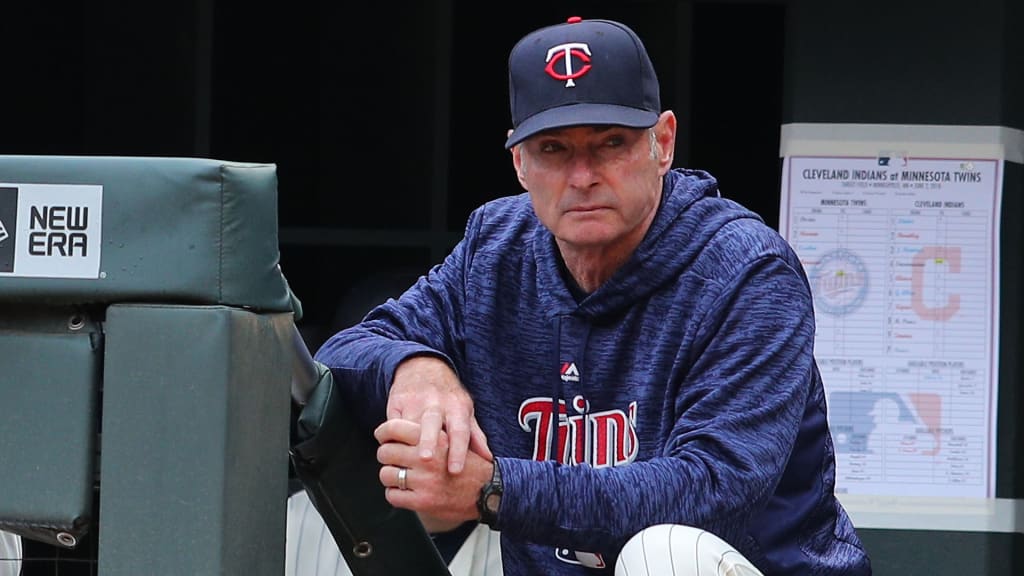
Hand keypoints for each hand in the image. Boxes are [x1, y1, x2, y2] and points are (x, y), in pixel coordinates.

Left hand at [375, 418, 493, 525]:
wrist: (490, 490)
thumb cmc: (472, 464)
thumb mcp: (456, 437)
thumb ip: (433, 430)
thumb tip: (403, 425)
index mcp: (437, 438)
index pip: (395, 428)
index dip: (384, 431)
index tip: (382, 435)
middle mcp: (429, 458)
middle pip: (386, 451)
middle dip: (385, 454)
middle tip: (389, 456)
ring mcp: (424, 481)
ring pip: (386, 474)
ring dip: (389, 475)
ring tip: (397, 475)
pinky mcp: (423, 501)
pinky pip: (393, 496)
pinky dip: (394, 494)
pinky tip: (403, 491)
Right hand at [387, 355, 491, 472]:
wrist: (422, 367)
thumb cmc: (448, 396)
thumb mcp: (465, 410)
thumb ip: (475, 435)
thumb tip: (488, 459)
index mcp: (457, 406)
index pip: (459, 430)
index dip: (458, 451)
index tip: (455, 470)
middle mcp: (436, 403)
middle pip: (432, 423)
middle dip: (429, 440)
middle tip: (426, 460)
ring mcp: (414, 401)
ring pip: (409, 424)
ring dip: (406, 442)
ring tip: (402, 461)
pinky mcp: (396, 402)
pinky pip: (392, 423)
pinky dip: (390, 437)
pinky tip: (391, 452)